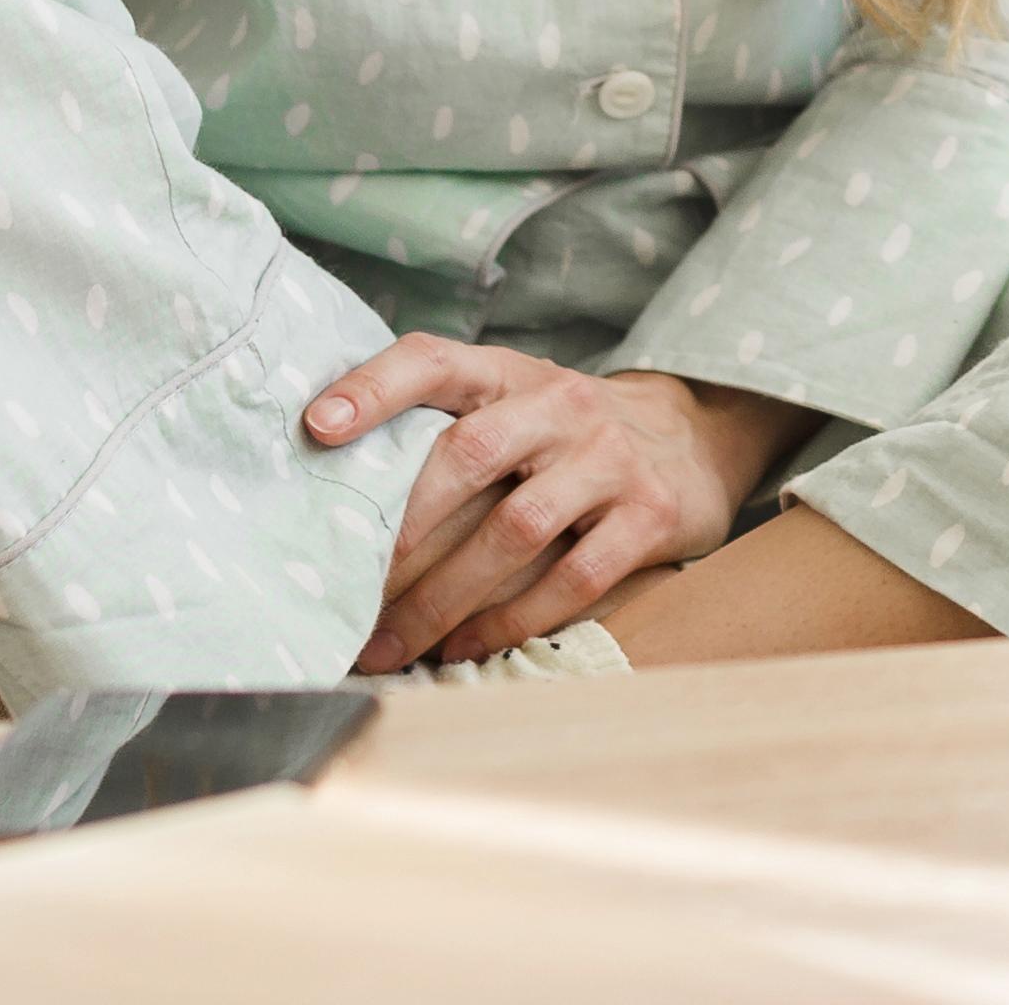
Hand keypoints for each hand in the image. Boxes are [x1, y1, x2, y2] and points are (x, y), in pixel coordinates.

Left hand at [310, 341, 798, 666]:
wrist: (692, 439)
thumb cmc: (564, 438)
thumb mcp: (512, 406)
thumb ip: (442, 430)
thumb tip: (330, 494)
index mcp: (511, 373)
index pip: (435, 360)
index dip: (374, 388)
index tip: (316, 428)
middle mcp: (561, 405)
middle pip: (468, 457)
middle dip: (400, 532)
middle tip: (346, 592)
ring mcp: (609, 459)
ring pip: (516, 530)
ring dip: (445, 597)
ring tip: (391, 643)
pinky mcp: (649, 515)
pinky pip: (573, 579)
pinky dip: (512, 623)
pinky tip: (465, 649)